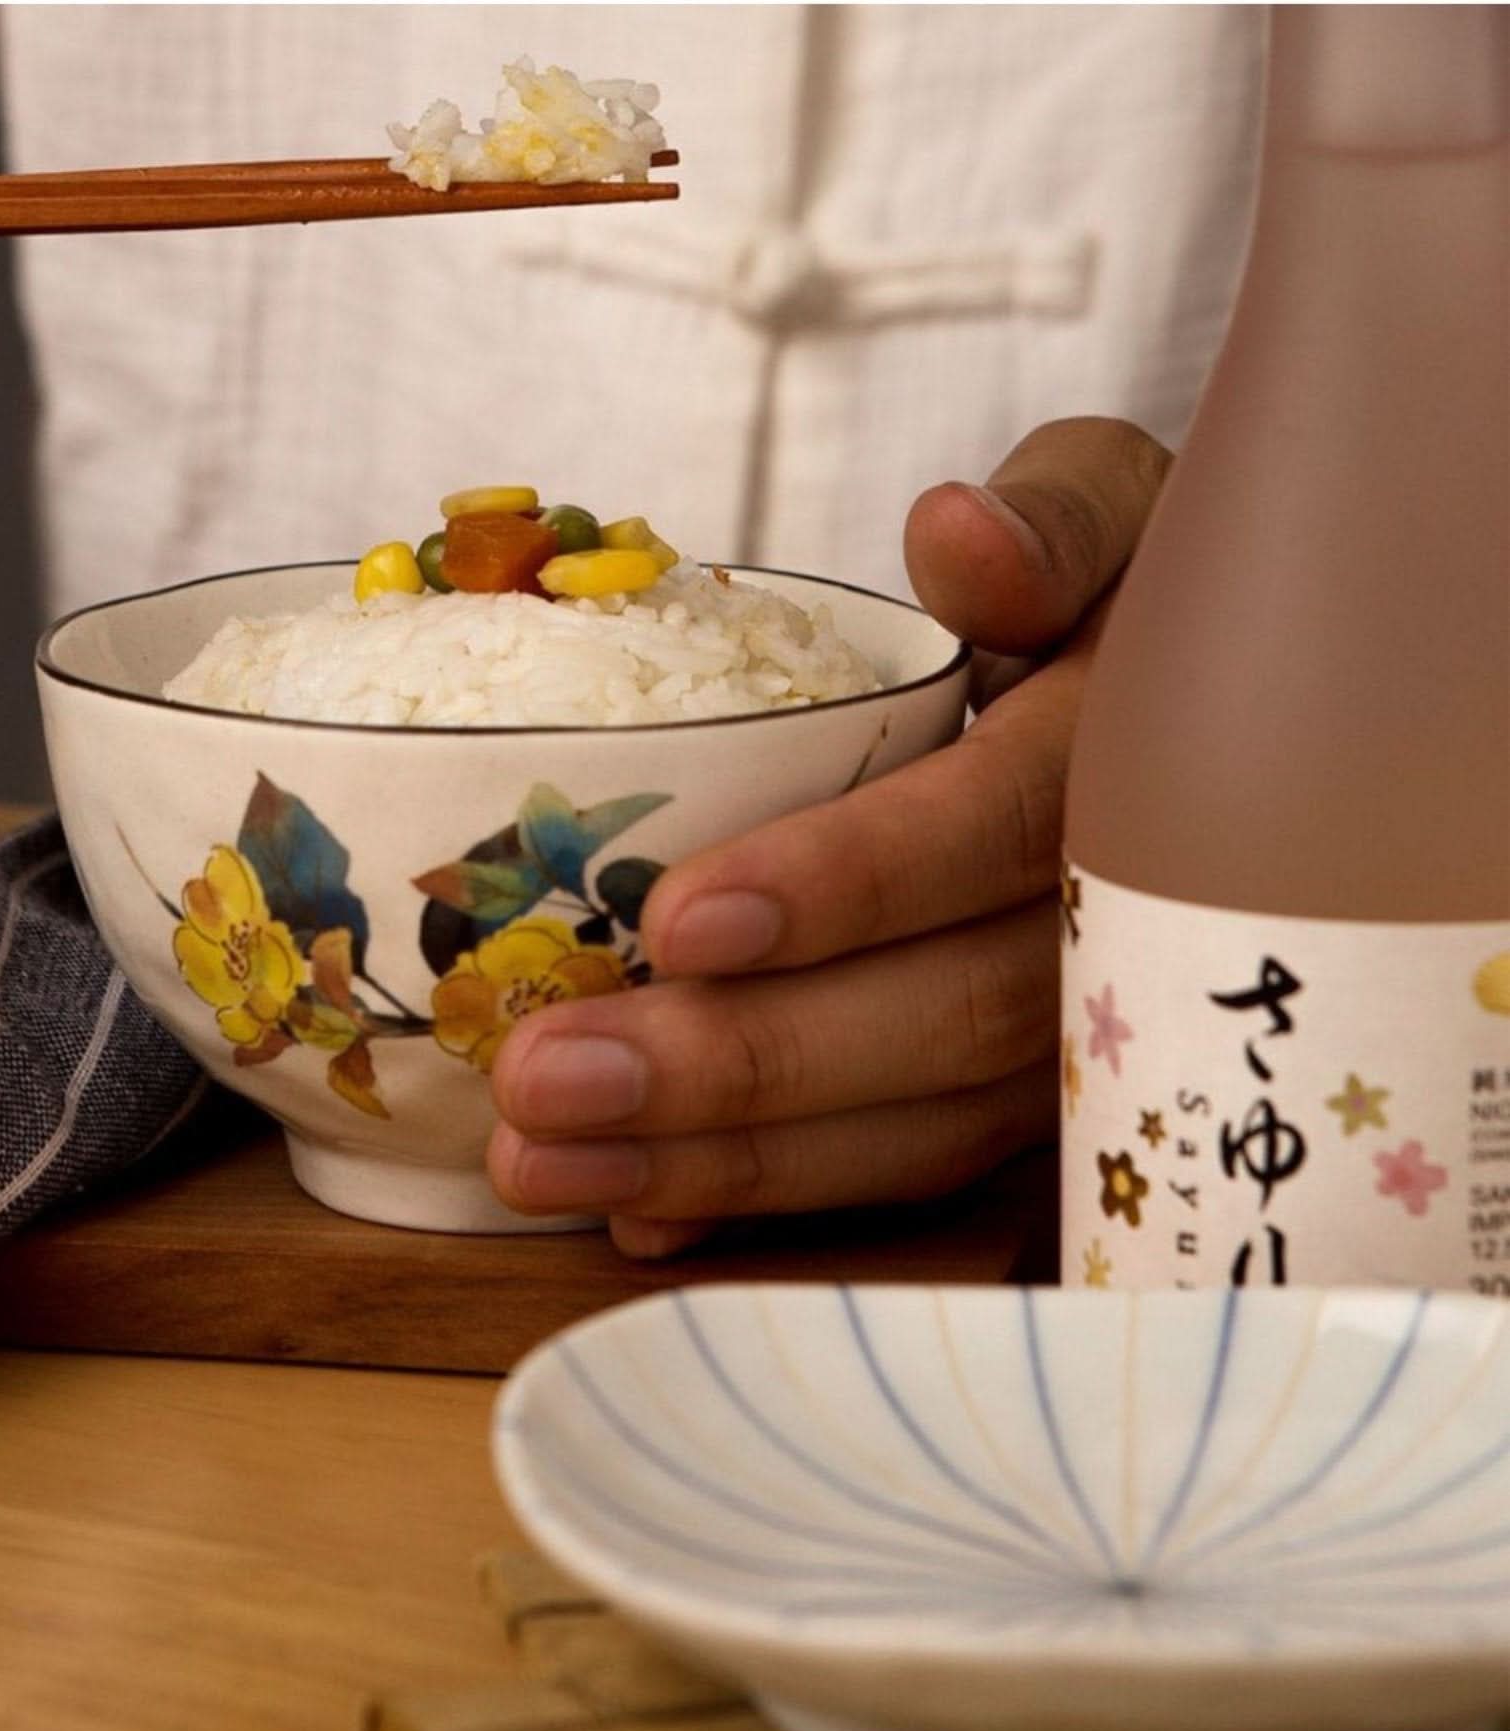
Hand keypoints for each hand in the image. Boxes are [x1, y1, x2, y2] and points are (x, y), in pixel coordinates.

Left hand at [485, 415, 1173, 1255]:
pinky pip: (906, 1173)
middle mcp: (1122, 926)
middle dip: (739, 1063)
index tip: (680, 920)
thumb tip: (959, 540)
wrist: (1201, 717)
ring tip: (536, 1160)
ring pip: (917, 1127)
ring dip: (720, 1161)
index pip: (1002, 829)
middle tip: (544, 1079)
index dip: (852, 883)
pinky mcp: (1030, 1106)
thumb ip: (1056, 519)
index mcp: (1132, 758)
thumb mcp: (1120, 513)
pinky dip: (767, 1200)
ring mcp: (1086, 1038)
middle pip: (946, 1019)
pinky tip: (629, 1210)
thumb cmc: (1120, 604)